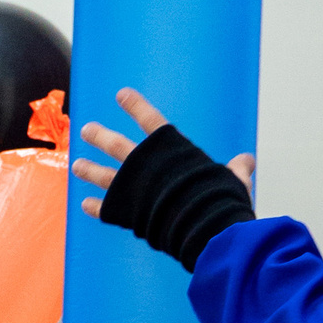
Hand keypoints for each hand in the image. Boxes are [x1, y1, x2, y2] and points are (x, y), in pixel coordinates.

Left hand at [72, 89, 254, 218]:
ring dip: (89, 169)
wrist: (200, 228)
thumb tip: (246, 161)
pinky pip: (106, 208)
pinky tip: (84, 204)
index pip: (152, 121)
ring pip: (104, 175)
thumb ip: (234, 169)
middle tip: (86, 130)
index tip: (121, 94)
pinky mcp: (125, 213)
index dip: (136, 107)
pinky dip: (96, 206)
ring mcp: (132, 189)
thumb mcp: (232, 180)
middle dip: (100, 136)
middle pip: (117, 146)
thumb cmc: (220, 200)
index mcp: (172, 151)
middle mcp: (146, 166)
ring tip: (76, 164)